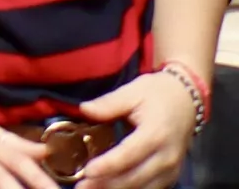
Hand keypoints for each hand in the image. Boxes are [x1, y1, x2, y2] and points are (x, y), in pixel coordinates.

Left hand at [77, 74, 204, 188]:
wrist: (187, 101)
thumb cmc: (158, 94)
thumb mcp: (133, 91)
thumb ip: (109, 103)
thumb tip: (84, 110)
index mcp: (155, 133)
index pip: (128, 155)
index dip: (107, 165)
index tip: (88, 171)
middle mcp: (166, 157)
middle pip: (134, 178)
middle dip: (107, 185)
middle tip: (82, 186)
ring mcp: (171, 169)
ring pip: (142, 188)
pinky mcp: (171, 176)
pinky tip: (111, 187)